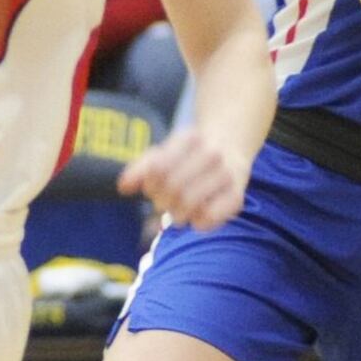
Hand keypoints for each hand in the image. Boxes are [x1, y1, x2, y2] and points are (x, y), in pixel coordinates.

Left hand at [118, 127, 248, 229]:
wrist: (231, 146)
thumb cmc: (190, 154)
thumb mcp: (166, 152)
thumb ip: (141, 168)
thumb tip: (123, 188)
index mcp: (190, 138)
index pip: (159, 169)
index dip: (150, 185)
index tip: (153, 188)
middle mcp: (212, 153)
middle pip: (172, 188)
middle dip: (162, 201)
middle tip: (164, 203)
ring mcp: (227, 174)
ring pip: (189, 203)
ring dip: (176, 214)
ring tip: (178, 212)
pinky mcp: (237, 196)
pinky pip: (210, 217)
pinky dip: (197, 223)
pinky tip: (196, 217)